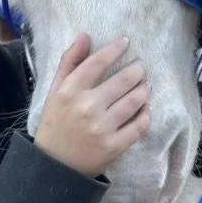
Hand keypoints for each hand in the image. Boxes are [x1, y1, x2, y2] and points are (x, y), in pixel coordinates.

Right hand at [35, 35, 149, 176]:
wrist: (56, 166)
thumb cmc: (55, 123)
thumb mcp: (55, 90)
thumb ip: (69, 62)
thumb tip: (85, 36)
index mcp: (70, 90)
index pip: (98, 62)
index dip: (115, 49)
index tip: (125, 42)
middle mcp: (87, 106)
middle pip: (123, 80)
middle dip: (136, 71)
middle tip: (140, 68)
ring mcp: (103, 127)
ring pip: (134, 101)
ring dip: (143, 90)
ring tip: (145, 85)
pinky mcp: (115, 146)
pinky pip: (139, 125)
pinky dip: (145, 114)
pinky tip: (145, 108)